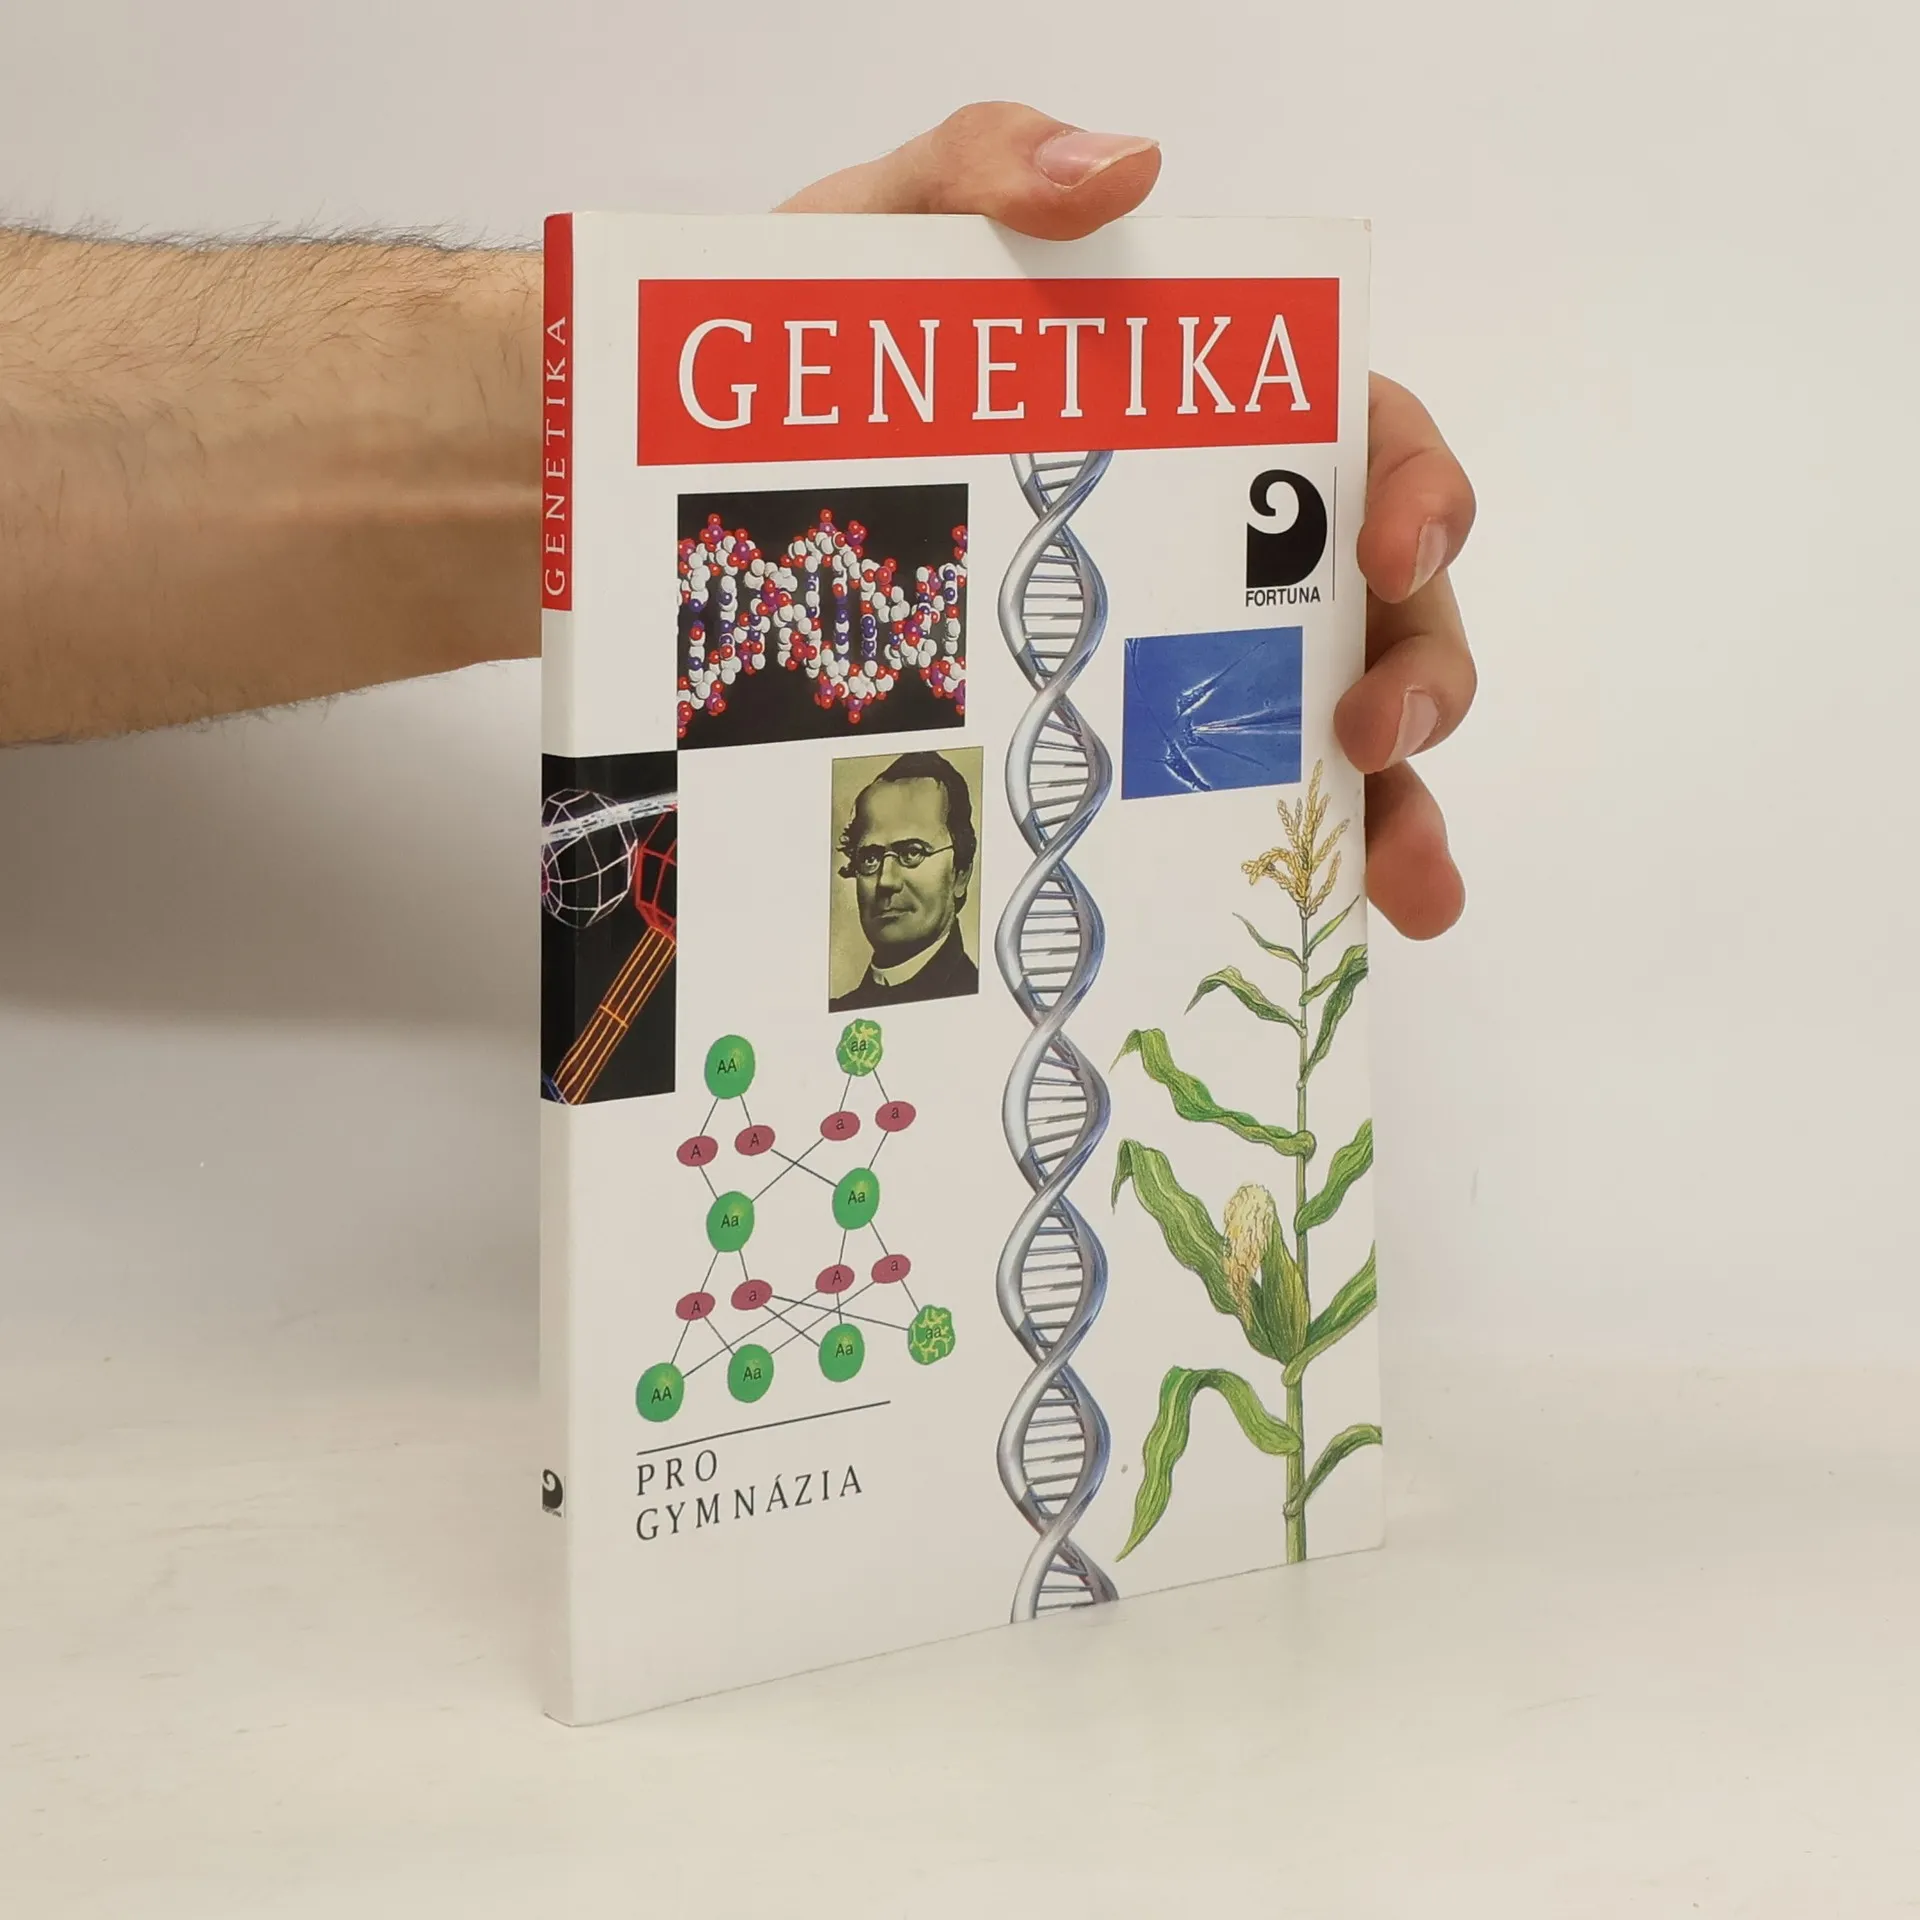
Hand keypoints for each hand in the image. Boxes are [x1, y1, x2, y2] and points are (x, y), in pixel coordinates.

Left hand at [781, 102, 1476, 939]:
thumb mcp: (883, 239)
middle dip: (1423, 670)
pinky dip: (1302, 871)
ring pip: (1340, 735)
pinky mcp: (1120, 761)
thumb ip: (990, 166)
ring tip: (1404, 885)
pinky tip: (1338, 930)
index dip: (1416, 487)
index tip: (1391, 547)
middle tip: (1371, 730)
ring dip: (1399, 809)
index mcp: (1203, 422)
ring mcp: (1178, 665)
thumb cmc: (813, 362)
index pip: (1362, 439)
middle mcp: (1217, 552)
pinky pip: (1238, 819)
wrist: (707, 492)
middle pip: (1387, 607)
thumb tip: (1132, 168)